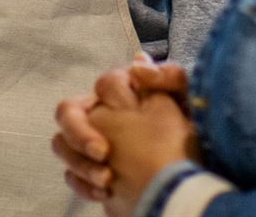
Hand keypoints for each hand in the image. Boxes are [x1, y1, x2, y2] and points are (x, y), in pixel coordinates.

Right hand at [54, 58, 189, 203]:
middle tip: (102, 152)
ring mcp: (93, 145)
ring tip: (107, 180)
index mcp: (123, 94)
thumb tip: (138, 62)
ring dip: (79, 163)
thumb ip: (171, 76)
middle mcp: (102, 116)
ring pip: (62, 145)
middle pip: (68, 113)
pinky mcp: (91, 174)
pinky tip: (106, 194)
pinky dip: (83, 185)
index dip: (107, 97)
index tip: (125, 113)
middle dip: (79, 132)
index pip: (102, 84)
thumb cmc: (192, 137)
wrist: (192, 181)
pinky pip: (71, 176)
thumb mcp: (191, 102)